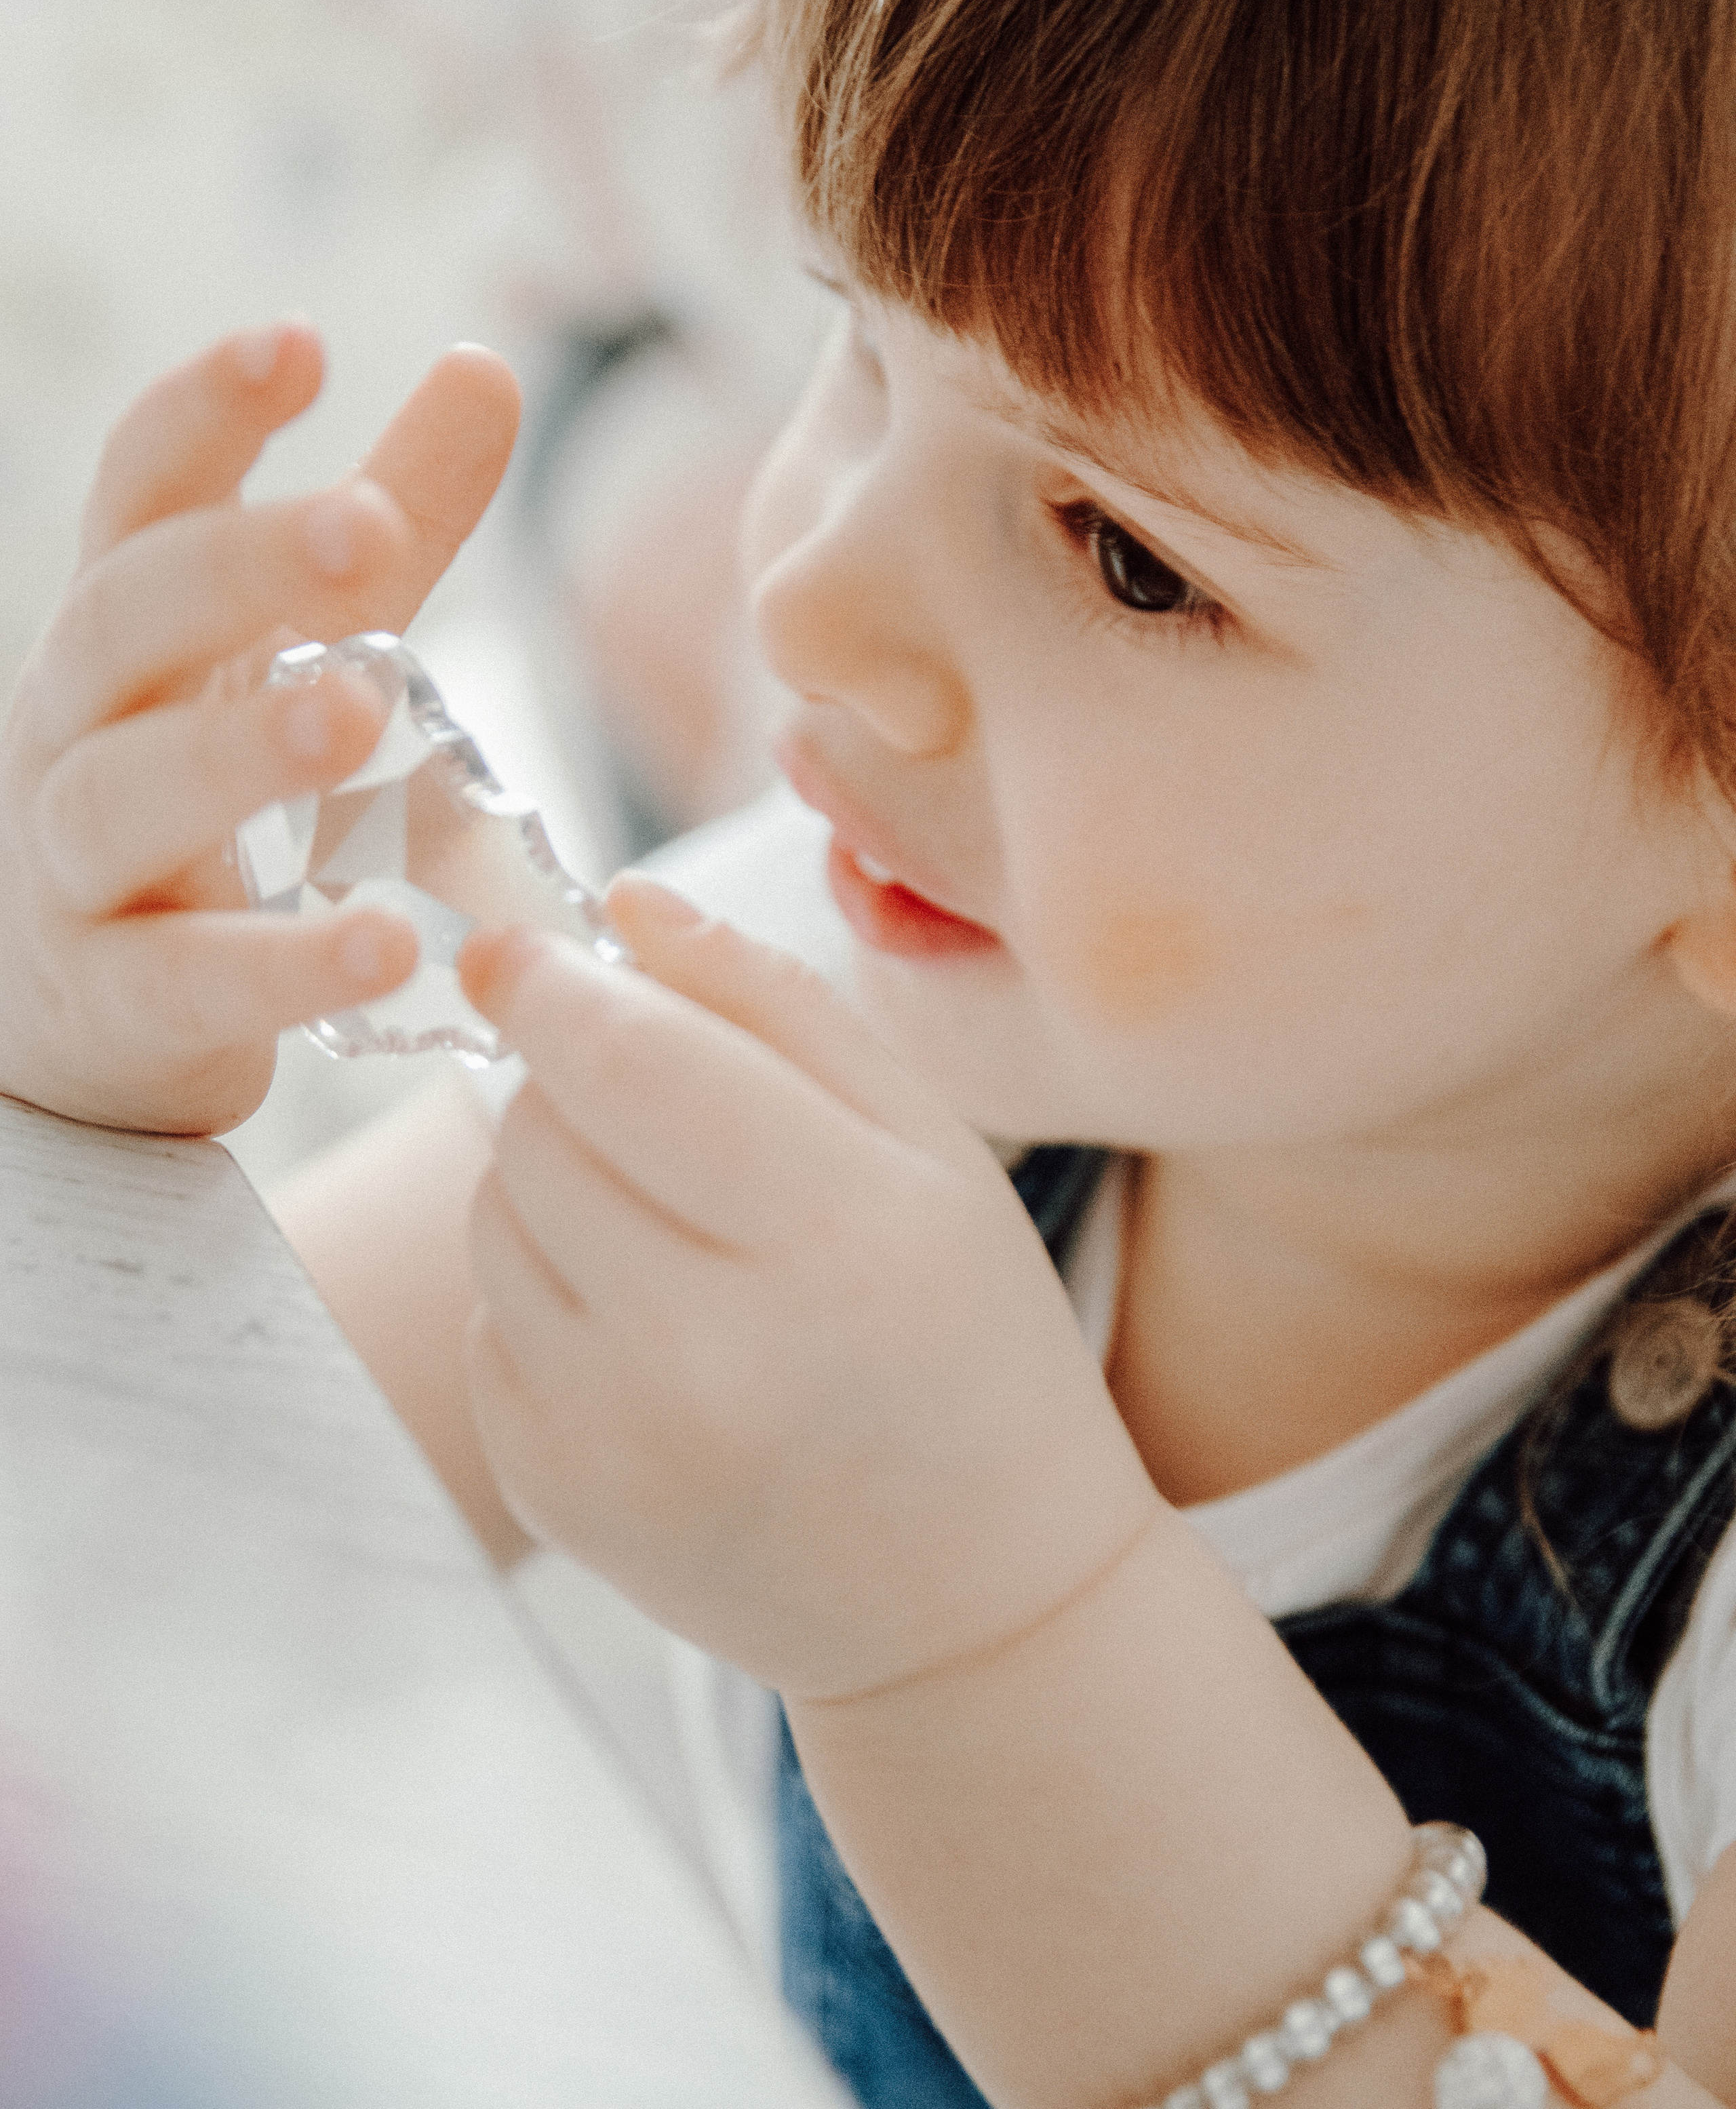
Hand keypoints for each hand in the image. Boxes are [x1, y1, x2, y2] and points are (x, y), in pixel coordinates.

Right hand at [0, 324, 519, 1133]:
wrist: (85, 1010)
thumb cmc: (198, 787)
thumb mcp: (292, 645)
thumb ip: (390, 521)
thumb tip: (484, 365)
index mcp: (127, 623)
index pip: (140, 494)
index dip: (203, 412)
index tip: (296, 341)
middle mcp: (78, 726)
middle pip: (123, 619)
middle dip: (234, 565)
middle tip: (361, 526)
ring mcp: (76, 867)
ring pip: (124, 792)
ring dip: (237, 748)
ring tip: (358, 714)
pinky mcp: (113, 998)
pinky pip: (185, 979)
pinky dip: (281, 965)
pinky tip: (386, 945)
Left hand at [459, 878, 1158, 1699]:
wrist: (974, 1605)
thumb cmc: (971, 1344)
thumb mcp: (928, 1149)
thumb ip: (776, 1004)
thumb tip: (622, 905)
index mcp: (834, 1240)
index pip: (625, 1064)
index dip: (550, 982)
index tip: (513, 939)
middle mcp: (709, 1353)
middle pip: (539, 1127)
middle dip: (568, 1074)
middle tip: (660, 1105)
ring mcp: (614, 1439)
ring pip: (492, 1214)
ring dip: (553, 1180)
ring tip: (674, 1228)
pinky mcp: (551, 1492)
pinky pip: (488, 1319)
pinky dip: (547, 1288)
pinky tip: (653, 1328)